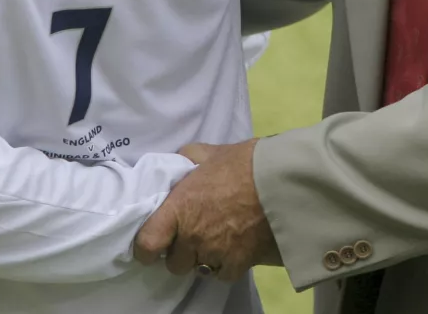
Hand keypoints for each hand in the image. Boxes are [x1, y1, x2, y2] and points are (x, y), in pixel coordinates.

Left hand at [134, 139, 281, 281]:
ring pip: (198, 269)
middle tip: (193, 232)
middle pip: (173, 263)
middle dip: (181, 250)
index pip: (147, 244)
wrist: (281, 181)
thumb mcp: (208, 152)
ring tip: (216, 237)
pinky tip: (234, 246)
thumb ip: (186, 160)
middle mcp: (192, 237)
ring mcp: (215, 254)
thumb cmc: (243, 163)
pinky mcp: (238, 266)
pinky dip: (226, 264)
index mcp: (179, 209)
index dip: (145, 246)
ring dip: (202, 257)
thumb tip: (177, 165)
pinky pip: (222, 274)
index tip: (153, 243)